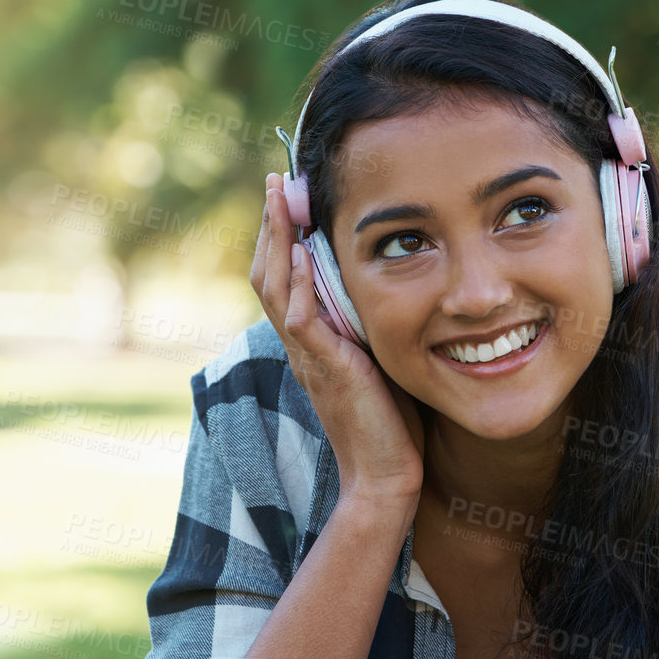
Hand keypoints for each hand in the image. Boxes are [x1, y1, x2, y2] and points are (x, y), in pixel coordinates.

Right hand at [249, 172, 425, 507]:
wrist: (385, 477)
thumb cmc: (391, 425)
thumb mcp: (380, 360)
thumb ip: (371, 326)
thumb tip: (388, 287)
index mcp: (311, 342)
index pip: (282, 279)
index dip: (281, 237)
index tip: (289, 196)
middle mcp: (301, 346)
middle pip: (268, 274)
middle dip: (272, 224)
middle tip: (277, 181)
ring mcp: (308, 357)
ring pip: (274, 288)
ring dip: (276, 239)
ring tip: (280, 198)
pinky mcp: (326, 369)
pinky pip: (300, 319)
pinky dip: (296, 282)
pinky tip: (300, 250)